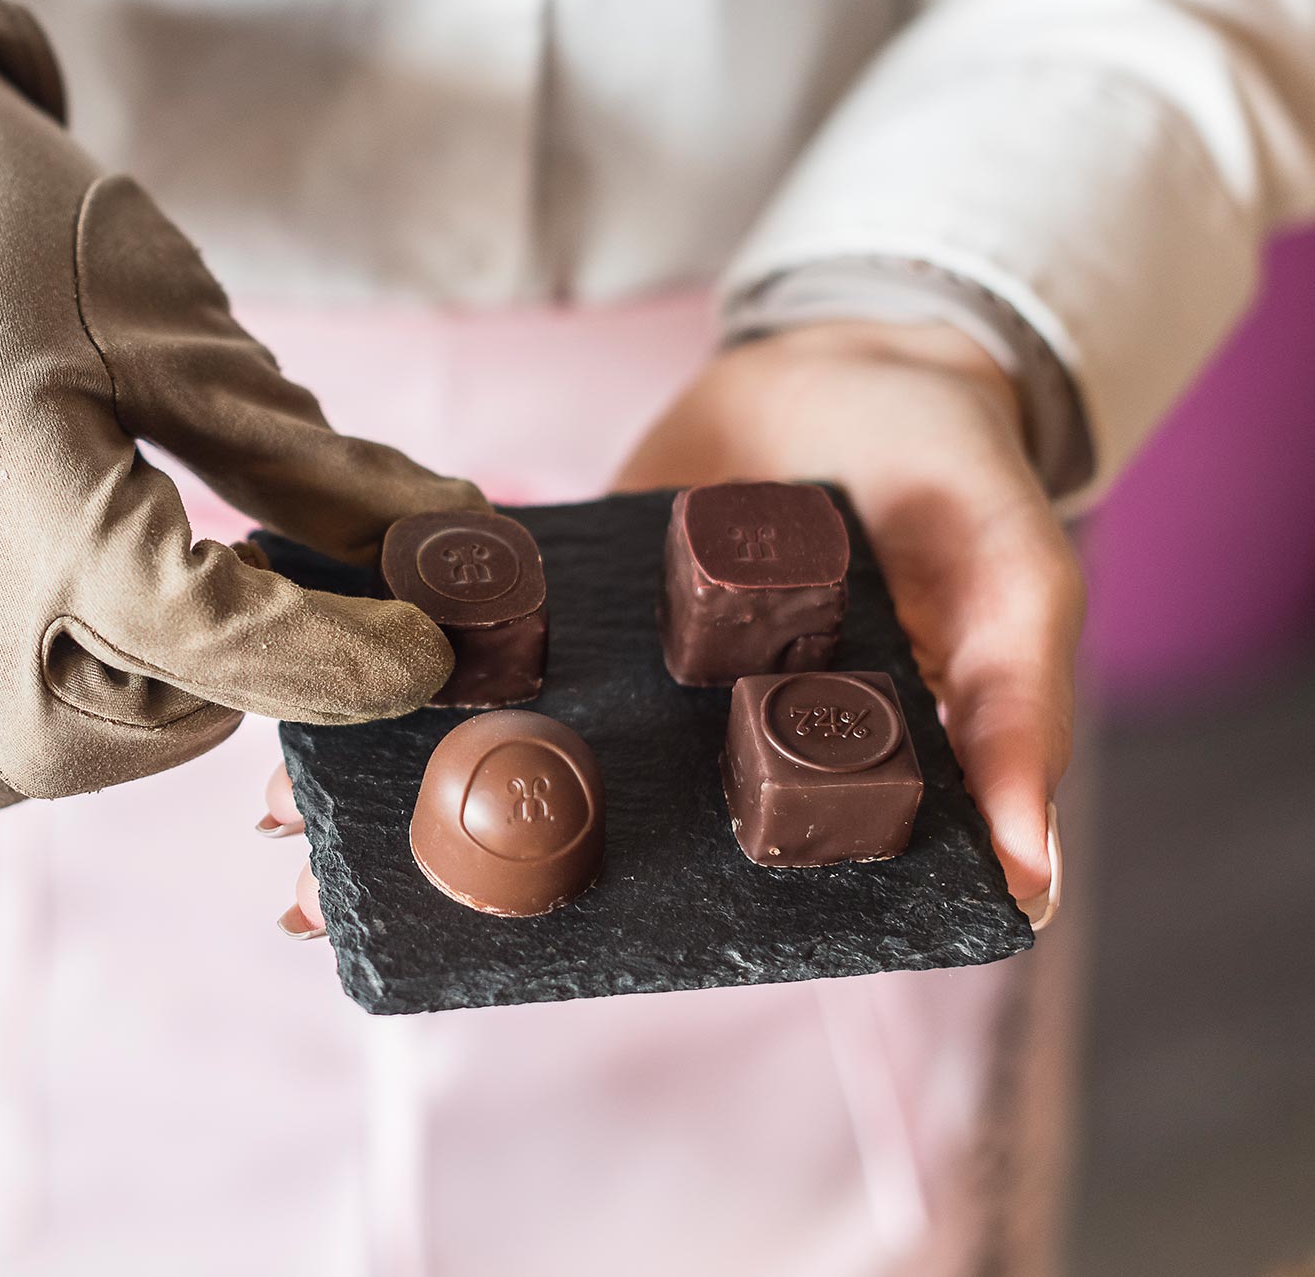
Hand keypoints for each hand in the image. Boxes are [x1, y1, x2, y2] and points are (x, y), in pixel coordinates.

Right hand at [0, 0, 487, 806]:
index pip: (242, 654)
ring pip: (84, 750)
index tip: (441, 640)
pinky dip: (70, 681)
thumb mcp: (175, 335)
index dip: (361, 656)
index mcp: (34, 532)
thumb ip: (317, 467)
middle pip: (167, 727)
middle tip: (265, 560)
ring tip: (160, 555)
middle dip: (244, 664)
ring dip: (156, 682)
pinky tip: (75, 578)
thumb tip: (458, 541)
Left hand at [267, 320, 1076, 934]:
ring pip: (503, 732)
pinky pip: (485, 625)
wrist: (875, 349)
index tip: (464, 965)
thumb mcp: (1018, 588)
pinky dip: (403, 648)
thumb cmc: (964, 481)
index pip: (688, 884)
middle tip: (313, 901)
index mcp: (795, 778)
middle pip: (565, 824)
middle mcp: (694, 740)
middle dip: (445, 864)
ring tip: (281, 812)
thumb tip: (1033, 886)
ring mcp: (625, 660)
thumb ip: (1016, 717)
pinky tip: (315, 666)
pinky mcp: (573, 577)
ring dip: (398, 770)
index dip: (585, 933)